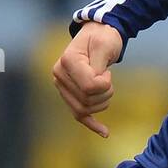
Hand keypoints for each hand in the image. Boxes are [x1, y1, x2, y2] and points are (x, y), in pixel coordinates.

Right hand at [52, 20, 123, 136]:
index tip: (107, 71)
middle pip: (87, 100)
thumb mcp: (104, 45)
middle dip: (105, 93)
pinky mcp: (70, 95)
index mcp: (66, 61)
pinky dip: (92, 125)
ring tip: (106, 85)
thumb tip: (95, 86)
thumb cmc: (103, 38)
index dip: (104, 84)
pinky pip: (79, 115)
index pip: (88, 87)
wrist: (98, 35)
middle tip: (108, 77)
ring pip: (84, 109)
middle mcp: (59, 75)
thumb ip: (99, 65)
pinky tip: (105, 133)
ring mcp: (63, 87)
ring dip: (102, 102)